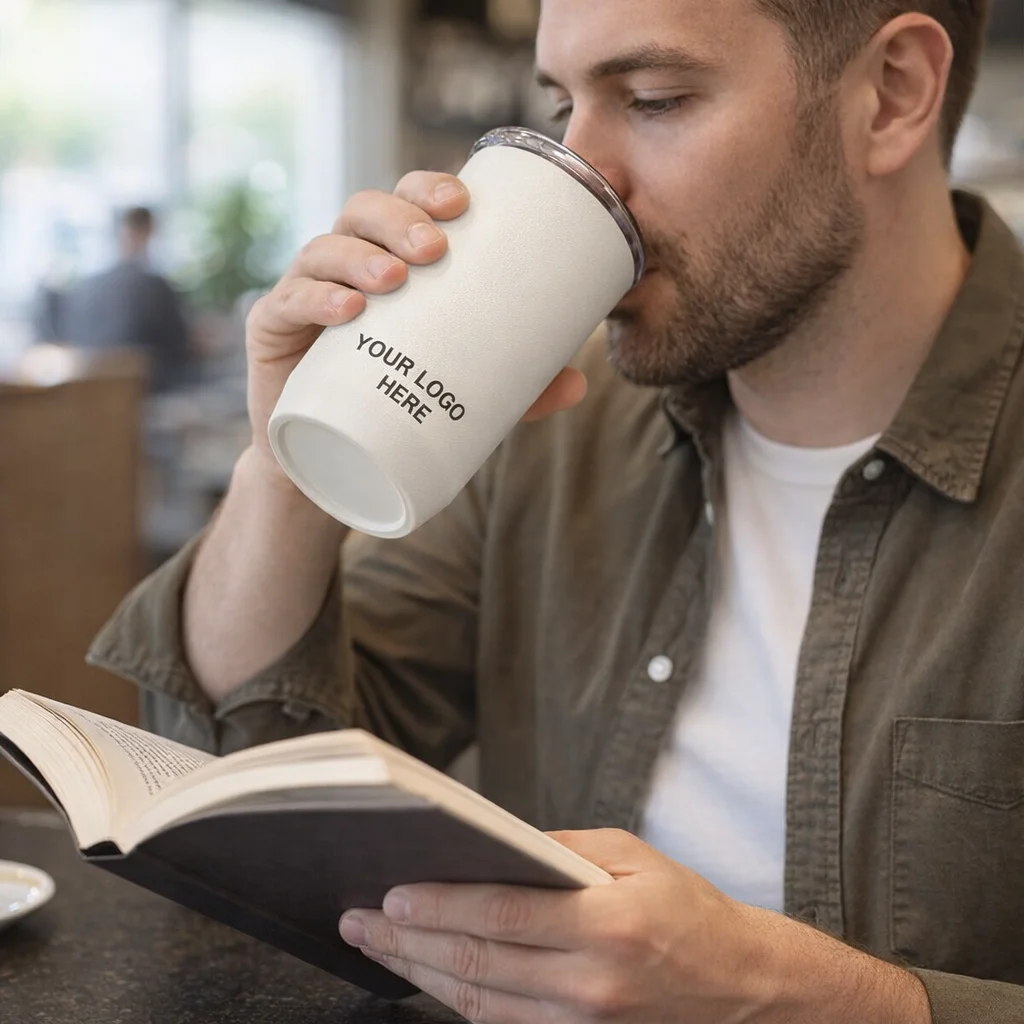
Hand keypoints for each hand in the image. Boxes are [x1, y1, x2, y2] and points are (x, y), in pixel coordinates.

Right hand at [244, 171, 587, 485]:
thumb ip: (518, 387)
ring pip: (323, 248)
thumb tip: (581, 382)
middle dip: (398, 217)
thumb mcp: (463, 391)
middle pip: (362, 212)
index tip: (462, 203)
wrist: (332, 464)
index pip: (404, 202)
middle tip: (436, 248)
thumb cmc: (398, 405)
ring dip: (360, 254)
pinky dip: (315, 298)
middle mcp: (345, 266)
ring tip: (396, 279)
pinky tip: (345, 309)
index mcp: (389, 261)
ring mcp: (305, 294)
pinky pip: (286, 302)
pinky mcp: (273, 332)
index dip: (427, 187)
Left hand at [340, 829, 931, 1023]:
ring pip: (478, 1003)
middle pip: (476, 964)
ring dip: (418, 975)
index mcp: (607, 922)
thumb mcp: (632, 855)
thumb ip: (559, 850)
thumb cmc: (688, 910)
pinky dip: (456, 1000)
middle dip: (406, 943)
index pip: (500, 914)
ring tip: (376, 949)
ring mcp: (582, 1023)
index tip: (390, 896)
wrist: (741, 987)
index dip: (438, 906)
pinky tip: (427, 976)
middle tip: (359, 923)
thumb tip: (492, 845)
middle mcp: (591, 982)